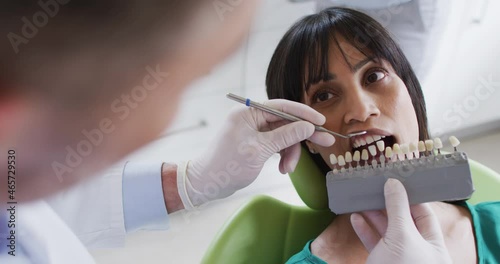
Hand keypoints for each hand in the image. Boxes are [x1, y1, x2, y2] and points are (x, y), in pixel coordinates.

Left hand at [181, 99, 334, 206]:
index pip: (281, 106)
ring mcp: (254, 131)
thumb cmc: (227, 166)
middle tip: (325, 142)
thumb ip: (285, 136)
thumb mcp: (259, 150)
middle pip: (285, 122)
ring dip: (290, 152)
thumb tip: (307, 126)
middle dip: (302, 135)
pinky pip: (277, 145)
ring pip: (283, 136)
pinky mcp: (256, 143)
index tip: (321, 121)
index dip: (303, 113)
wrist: (207, 184)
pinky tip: (284, 168)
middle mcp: (251, 118)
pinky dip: (283, 156)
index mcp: (248, 113)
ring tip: (288, 168)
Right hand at [350, 178, 451, 263]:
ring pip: (386, 230)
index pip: (424, 213)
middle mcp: (417, 249)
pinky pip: (374, 242)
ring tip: (362, 199)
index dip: (410, 197)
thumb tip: (394, 183)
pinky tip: (355, 218)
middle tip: (375, 188)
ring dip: (373, 215)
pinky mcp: (382, 262)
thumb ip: (398, 208)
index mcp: (433, 244)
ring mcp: (398, 257)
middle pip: (403, 220)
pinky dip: (364, 229)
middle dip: (388, 204)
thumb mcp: (402, 235)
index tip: (396, 182)